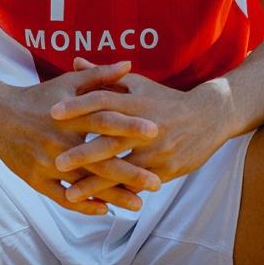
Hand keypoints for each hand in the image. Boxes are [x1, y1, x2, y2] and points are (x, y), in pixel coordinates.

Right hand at [0, 61, 160, 215]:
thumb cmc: (38, 96)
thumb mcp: (67, 82)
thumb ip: (99, 75)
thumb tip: (129, 64)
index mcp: (69, 116)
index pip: (104, 120)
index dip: (129, 126)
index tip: (155, 132)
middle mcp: (58, 141)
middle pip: (99, 159)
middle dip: (129, 172)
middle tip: (157, 182)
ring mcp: (46, 163)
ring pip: (84, 184)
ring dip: (112, 195)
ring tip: (139, 203)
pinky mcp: (35, 180)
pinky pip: (62, 197)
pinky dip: (84, 204)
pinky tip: (105, 210)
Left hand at [51, 60, 228, 206]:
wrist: (210, 117)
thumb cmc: (166, 99)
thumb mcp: (138, 83)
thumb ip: (104, 76)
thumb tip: (75, 61)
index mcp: (138, 102)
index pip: (103, 100)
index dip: (78, 105)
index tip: (53, 112)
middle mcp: (147, 127)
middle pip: (111, 140)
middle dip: (83, 154)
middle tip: (55, 162)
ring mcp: (157, 151)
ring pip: (123, 170)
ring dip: (96, 183)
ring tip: (70, 193)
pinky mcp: (166, 171)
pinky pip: (138, 185)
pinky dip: (119, 193)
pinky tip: (99, 203)